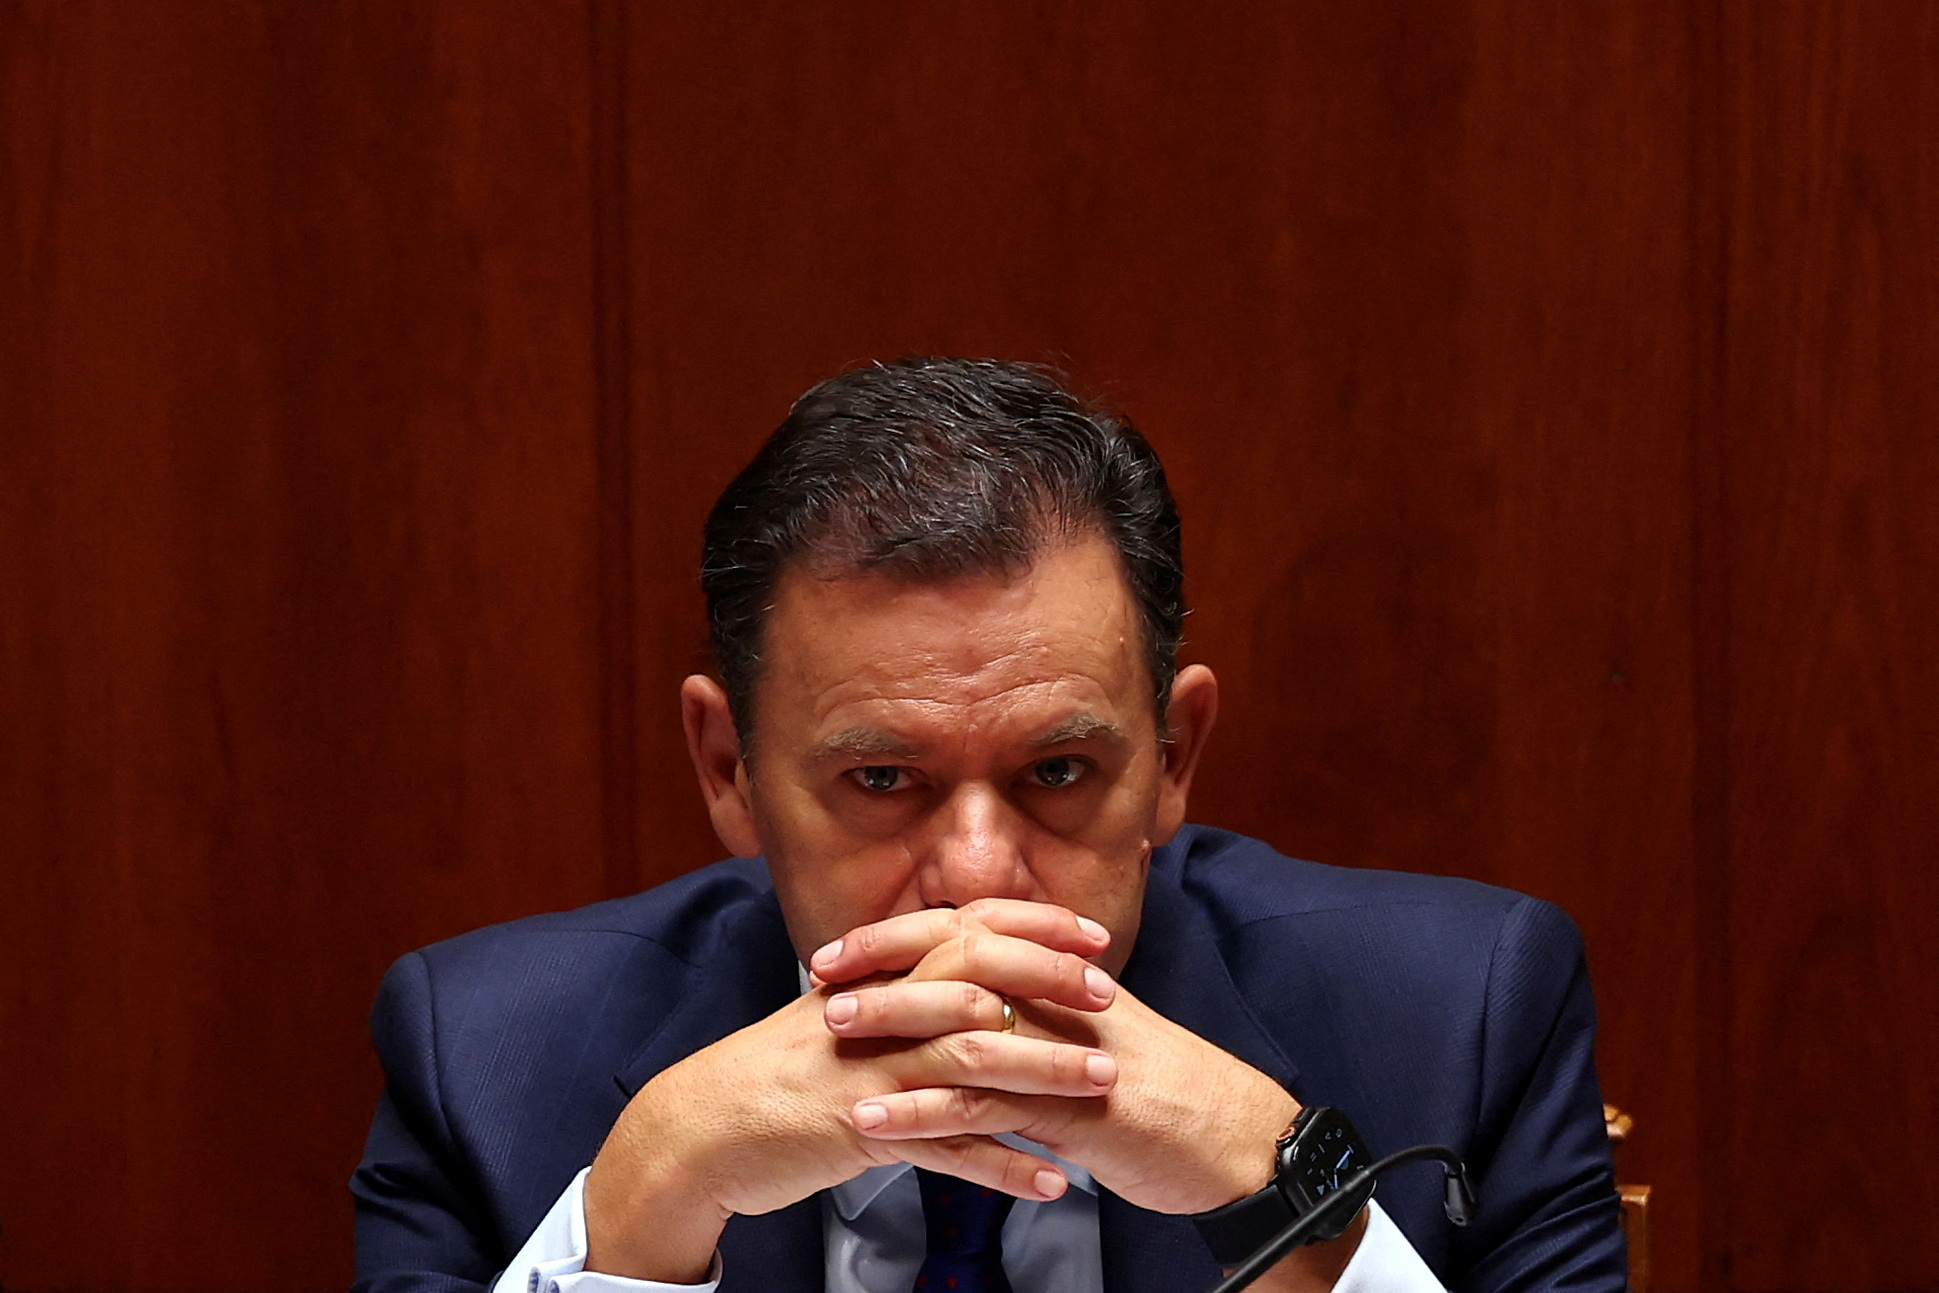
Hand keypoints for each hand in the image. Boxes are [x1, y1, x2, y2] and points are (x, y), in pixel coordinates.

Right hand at [582, 901, 1116, 1282]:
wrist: (702, 1126)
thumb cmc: (781, 1071)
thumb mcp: (846, 1014)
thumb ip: (906, 992)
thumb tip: (973, 981)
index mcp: (878, 973)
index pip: (967, 927)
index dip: (1033, 924)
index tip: (1091, 934)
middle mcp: (878, 1008)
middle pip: (978, 979)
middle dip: (1051, 984)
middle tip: (1111, 998)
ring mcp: (870, 1067)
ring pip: (972, 1059)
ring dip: (1045, 1071)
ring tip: (1104, 1084)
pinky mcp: (861, 1128)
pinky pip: (946, 1148)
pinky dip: (1003, 1167)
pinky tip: (1052, 1181)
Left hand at [816, 912, 1296, 1213]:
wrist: (1238, 1143)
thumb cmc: (1171, 1095)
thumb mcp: (1102, 1036)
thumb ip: (1048, 1012)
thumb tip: (990, 1000)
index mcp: (1068, 976)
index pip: (975, 932)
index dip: (907, 934)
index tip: (850, 944)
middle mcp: (1064, 999)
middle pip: (959, 961)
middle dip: (885, 964)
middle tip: (820, 973)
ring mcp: (1066, 1051)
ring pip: (962, 1027)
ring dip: (891, 1028)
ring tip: (830, 1035)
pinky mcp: (1070, 1109)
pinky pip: (983, 1105)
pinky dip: (922, 1111)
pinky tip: (874, 1120)